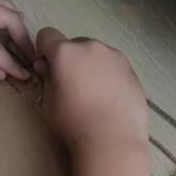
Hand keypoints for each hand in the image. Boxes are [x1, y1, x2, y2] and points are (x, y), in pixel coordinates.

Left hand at [0, 0, 33, 79]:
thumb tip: (4, 73)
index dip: (12, 62)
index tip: (26, 76)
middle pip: (8, 15)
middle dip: (22, 38)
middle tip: (31, 58)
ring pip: (1, 7)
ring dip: (14, 27)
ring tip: (20, 49)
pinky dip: (2, 22)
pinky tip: (4, 39)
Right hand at [34, 27, 147, 153]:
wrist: (113, 139)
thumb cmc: (74, 123)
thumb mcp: (48, 103)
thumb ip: (47, 79)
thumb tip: (48, 67)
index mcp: (66, 52)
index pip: (47, 35)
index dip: (44, 51)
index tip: (48, 70)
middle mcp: (91, 47)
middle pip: (74, 44)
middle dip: (70, 59)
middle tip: (72, 85)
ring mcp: (115, 56)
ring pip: (96, 54)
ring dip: (91, 65)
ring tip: (94, 94)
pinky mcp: (131, 69)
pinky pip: (113, 65)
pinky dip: (109, 74)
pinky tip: (110, 98)